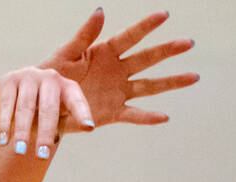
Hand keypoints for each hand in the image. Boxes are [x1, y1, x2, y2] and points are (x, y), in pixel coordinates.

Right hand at [0, 67, 93, 158]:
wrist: (7, 97)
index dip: (82, 113)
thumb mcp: (54, 117)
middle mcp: (50, 78)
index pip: (76, 101)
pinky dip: (4, 124)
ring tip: (20, 151)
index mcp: (66, 87)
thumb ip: (64, 124)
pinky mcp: (8, 81)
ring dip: (22, 132)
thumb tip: (85, 129)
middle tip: (42, 156)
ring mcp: (28, 76)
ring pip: (25, 107)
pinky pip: (7, 105)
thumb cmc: (37, 112)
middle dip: (45, 133)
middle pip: (49, 108)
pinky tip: (2, 141)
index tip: (88, 127)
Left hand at [40, 8, 197, 128]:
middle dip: (167, 51)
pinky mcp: (113, 113)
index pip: (130, 37)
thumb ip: (83, 36)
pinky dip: (148, 117)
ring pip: (149, 86)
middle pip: (147, 59)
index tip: (164, 15)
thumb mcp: (65, 55)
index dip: (146, 26)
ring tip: (193, 77)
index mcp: (105, 53)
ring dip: (170, 82)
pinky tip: (164, 117)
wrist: (42, 105)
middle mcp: (117, 71)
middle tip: (188, 43)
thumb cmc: (51, 76)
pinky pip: (134, 115)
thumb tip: (100, 11)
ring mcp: (117, 92)